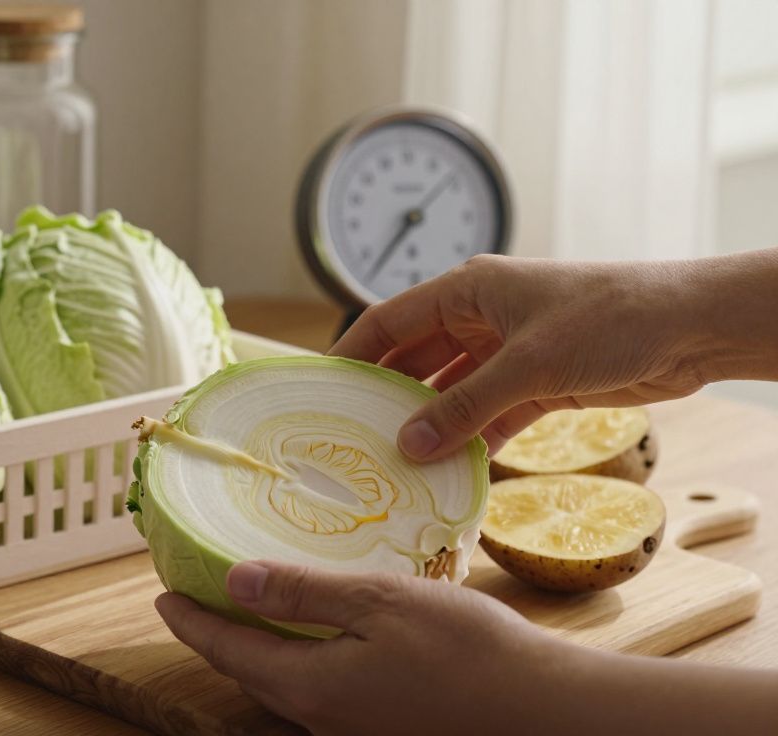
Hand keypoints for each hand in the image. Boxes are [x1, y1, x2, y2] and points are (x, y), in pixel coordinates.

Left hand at [157, 561, 777, 734]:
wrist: (546, 714)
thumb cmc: (469, 653)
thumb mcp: (381, 605)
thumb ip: (305, 593)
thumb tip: (235, 581)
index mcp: (309, 687)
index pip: (226, 651)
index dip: (190, 621)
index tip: (161, 595)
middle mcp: (321, 719)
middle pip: (249, 672)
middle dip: (219, 635)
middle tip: (200, 594)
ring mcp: (353, 729)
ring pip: (285, 684)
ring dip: (260, 647)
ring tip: (251, 605)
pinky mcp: (384, 727)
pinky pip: (322, 691)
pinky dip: (301, 658)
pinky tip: (320, 632)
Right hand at [329, 250, 777, 460]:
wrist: (691, 327)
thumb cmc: (610, 317)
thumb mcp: (528, 364)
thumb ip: (465, 407)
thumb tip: (408, 445)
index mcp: (467, 290)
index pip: (389, 321)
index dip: (352, 353)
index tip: (321, 389)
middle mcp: (481, 317)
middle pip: (416, 360)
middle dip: (387, 397)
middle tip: (352, 436)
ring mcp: (509, 352)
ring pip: (451, 392)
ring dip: (430, 426)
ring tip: (395, 463)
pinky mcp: (538, 383)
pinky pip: (489, 415)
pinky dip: (472, 440)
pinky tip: (449, 470)